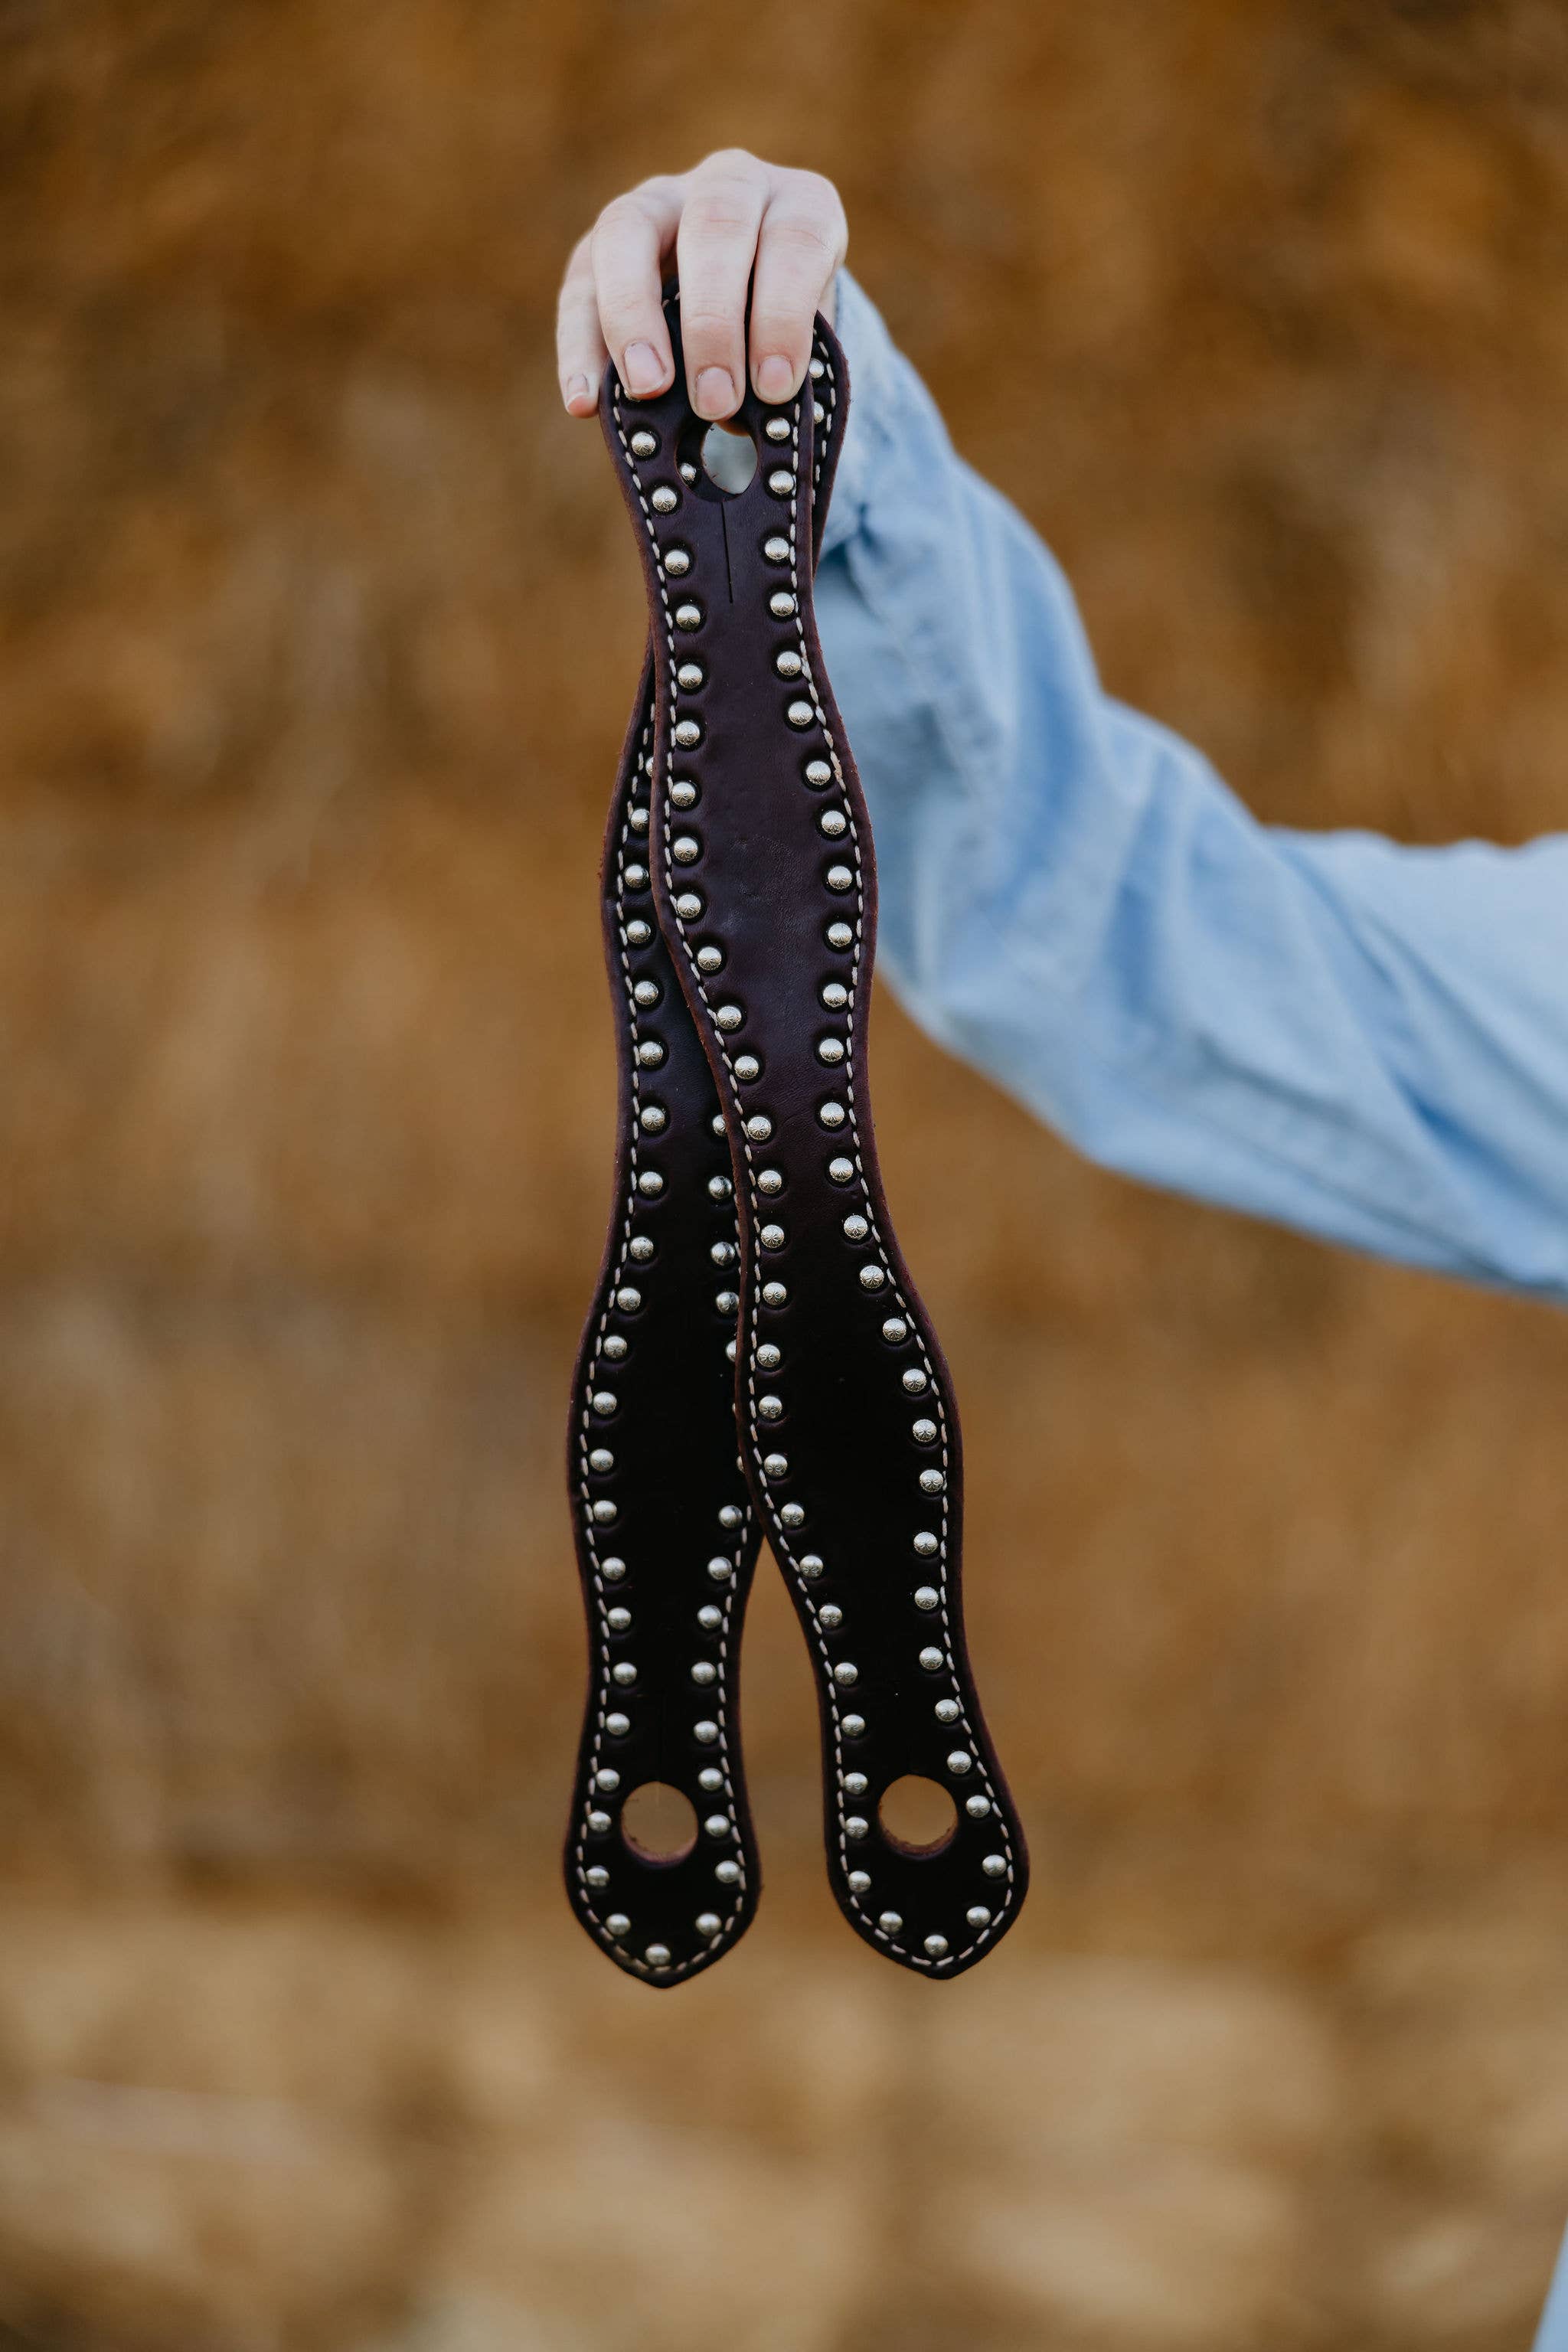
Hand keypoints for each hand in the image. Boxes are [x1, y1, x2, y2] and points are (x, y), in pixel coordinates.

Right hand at [557, 150, 846, 422]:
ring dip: (633, 316)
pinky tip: (584, 400)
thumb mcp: (808, 340)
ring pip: (628, 231)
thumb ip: (781, 368)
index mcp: (800, 204)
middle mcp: (729, 184)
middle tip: (713, 400)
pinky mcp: (602, 238)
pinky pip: (580, 281)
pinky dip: (580, 344)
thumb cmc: (787, 328)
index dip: (783, 315)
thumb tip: (740, 420)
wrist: (752, 296)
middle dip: (711, 321)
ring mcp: (659, 201)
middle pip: (713, 226)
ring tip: (645, 388)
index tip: (774, 386)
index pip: (795, 242)